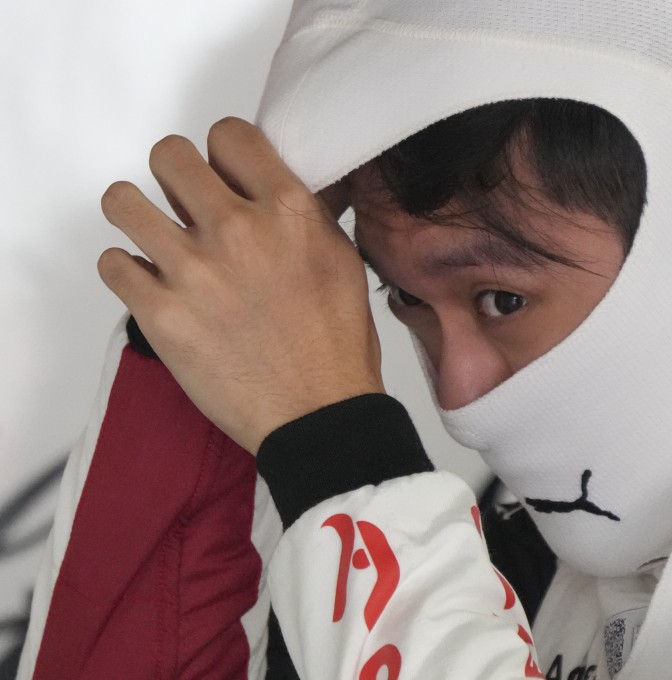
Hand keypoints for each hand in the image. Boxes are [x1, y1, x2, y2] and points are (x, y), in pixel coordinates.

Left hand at [98, 117, 382, 453]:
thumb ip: (306, 216)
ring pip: (123, 202)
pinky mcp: (160, 313)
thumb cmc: (337, 344)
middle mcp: (237, 230)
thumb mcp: (342, 261)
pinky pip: (112, 264)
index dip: (222, 152)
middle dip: (175, 177)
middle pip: (169, 156)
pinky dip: (128, 272)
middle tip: (185, 206)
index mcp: (288, 211)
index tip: (223, 173)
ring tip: (155, 239)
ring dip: (138, 216)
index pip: (229, 135)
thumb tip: (279, 186)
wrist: (317, 413)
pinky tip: (153, 286)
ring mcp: (193, 271)